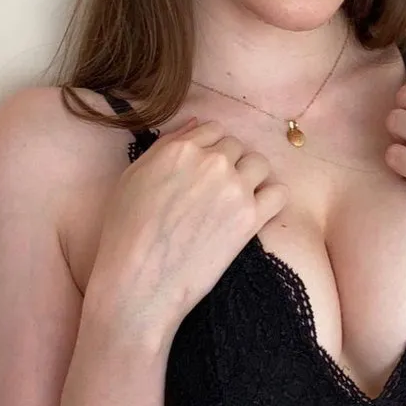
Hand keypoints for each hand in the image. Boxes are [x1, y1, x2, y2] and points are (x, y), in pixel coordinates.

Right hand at [88, 118, 288, 341]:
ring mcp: (235, 188)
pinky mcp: (251, 218)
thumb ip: (166, 145)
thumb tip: (195, 124)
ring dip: (251, 177)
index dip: (209, 149)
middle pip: (236, 146)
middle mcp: (212, 162)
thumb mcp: (133, 177)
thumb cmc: (126, 232)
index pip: (213, 130)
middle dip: (229, 163)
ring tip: (235, 200)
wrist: (140, 281)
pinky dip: (271, 200)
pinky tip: (254, 213)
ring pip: (260, 164)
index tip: (203, 170)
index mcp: (181, 149)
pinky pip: (279, 193)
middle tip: (215, 191)